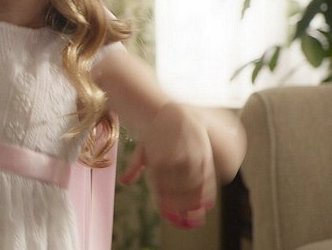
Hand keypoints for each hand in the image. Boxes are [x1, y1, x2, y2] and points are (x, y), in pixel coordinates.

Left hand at [119, 103, 216, 228]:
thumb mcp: (142, 148)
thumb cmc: (157, 133)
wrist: (175, 114)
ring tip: (194, 214)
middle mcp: (173, 162)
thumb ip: (134, 167)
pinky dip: (207, 193)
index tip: (168, 215)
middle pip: (177, 193)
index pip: (161, 190)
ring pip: (193, 188)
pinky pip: (206, 179)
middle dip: (180, 208)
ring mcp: (190, 159)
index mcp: (156, 161)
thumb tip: (124, 182)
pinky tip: (206, 202)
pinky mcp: (203, 156)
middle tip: (182, 219)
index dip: (165, 205)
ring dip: (194, 204)